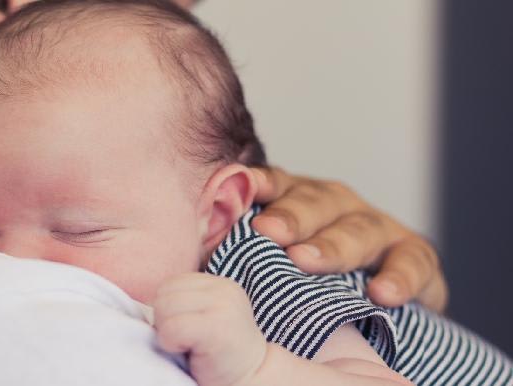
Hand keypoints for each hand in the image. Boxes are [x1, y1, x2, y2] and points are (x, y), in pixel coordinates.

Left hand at [154, 273, 266, 385]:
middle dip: (164, 320)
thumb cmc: (218, 355)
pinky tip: (189, 351)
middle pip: (164, 294)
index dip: (167, 310)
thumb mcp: (204, 316)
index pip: (170, 284)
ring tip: (188, 345)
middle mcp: (224, 288)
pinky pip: (171, 327)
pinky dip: (170, 343)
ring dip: (167, 332)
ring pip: (164, 307)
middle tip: (185, 341)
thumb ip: (183, 301)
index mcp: (219, 283)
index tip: (186, 330)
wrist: (251, 380)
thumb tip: (146, 299)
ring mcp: (223, 305)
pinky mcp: (217, 326)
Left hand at [249, 167, 447, 311]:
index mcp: (297, 200)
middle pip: (316, 200)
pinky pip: (412, 261)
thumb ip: (233, 244)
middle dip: (292, 214)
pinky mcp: (412, 256)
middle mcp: (337, 206)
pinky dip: (400, 276)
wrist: (368, 302)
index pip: (276, 184)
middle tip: (268, 231)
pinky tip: (381, 294)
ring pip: (359, 227)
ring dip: (334, 244)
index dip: (259, 183)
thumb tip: (191, 237)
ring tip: (307, 261)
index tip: (240, 185)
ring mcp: (377, 227)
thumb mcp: (266, 257)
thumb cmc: (302, 276)